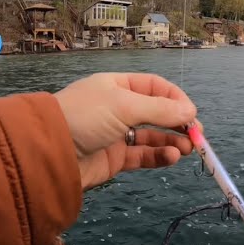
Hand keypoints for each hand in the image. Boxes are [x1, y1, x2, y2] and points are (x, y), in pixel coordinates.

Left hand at [53, 73, 200, 190]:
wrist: (47, 152)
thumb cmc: (84, 117)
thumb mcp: (124, 106)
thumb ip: (160, 110)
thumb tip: (191, 112)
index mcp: (118, 86)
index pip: (155, 87)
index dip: (176, 98)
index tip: (192, 113)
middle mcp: (118, 108)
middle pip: (157, 112)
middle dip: (178, 123)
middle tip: (196, 136)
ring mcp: (116, 133)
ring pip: (152, 136)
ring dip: (171, 141)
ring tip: (187, 149)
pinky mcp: (114, 158)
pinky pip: (142, 155)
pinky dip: (158, 156)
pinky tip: (171, 157)